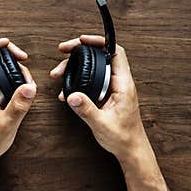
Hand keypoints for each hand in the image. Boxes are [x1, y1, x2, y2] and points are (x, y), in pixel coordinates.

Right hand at [51, 35, 180, 190]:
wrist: (131, 151)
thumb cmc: (123, 138)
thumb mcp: (101, 124)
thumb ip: (86, 109)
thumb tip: (71, 94)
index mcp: (123, 85)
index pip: (115, 52)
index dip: (99, 42)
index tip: (81, 40)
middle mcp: (120, 83)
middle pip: (100, 56)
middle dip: (80, 51)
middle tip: (63, 50)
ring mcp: (114, 88)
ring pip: (94, 68)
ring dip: (76, 67)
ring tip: (59, 72)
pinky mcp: (108, 95)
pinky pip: (93, 81)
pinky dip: (79, 81)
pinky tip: (66, 91)